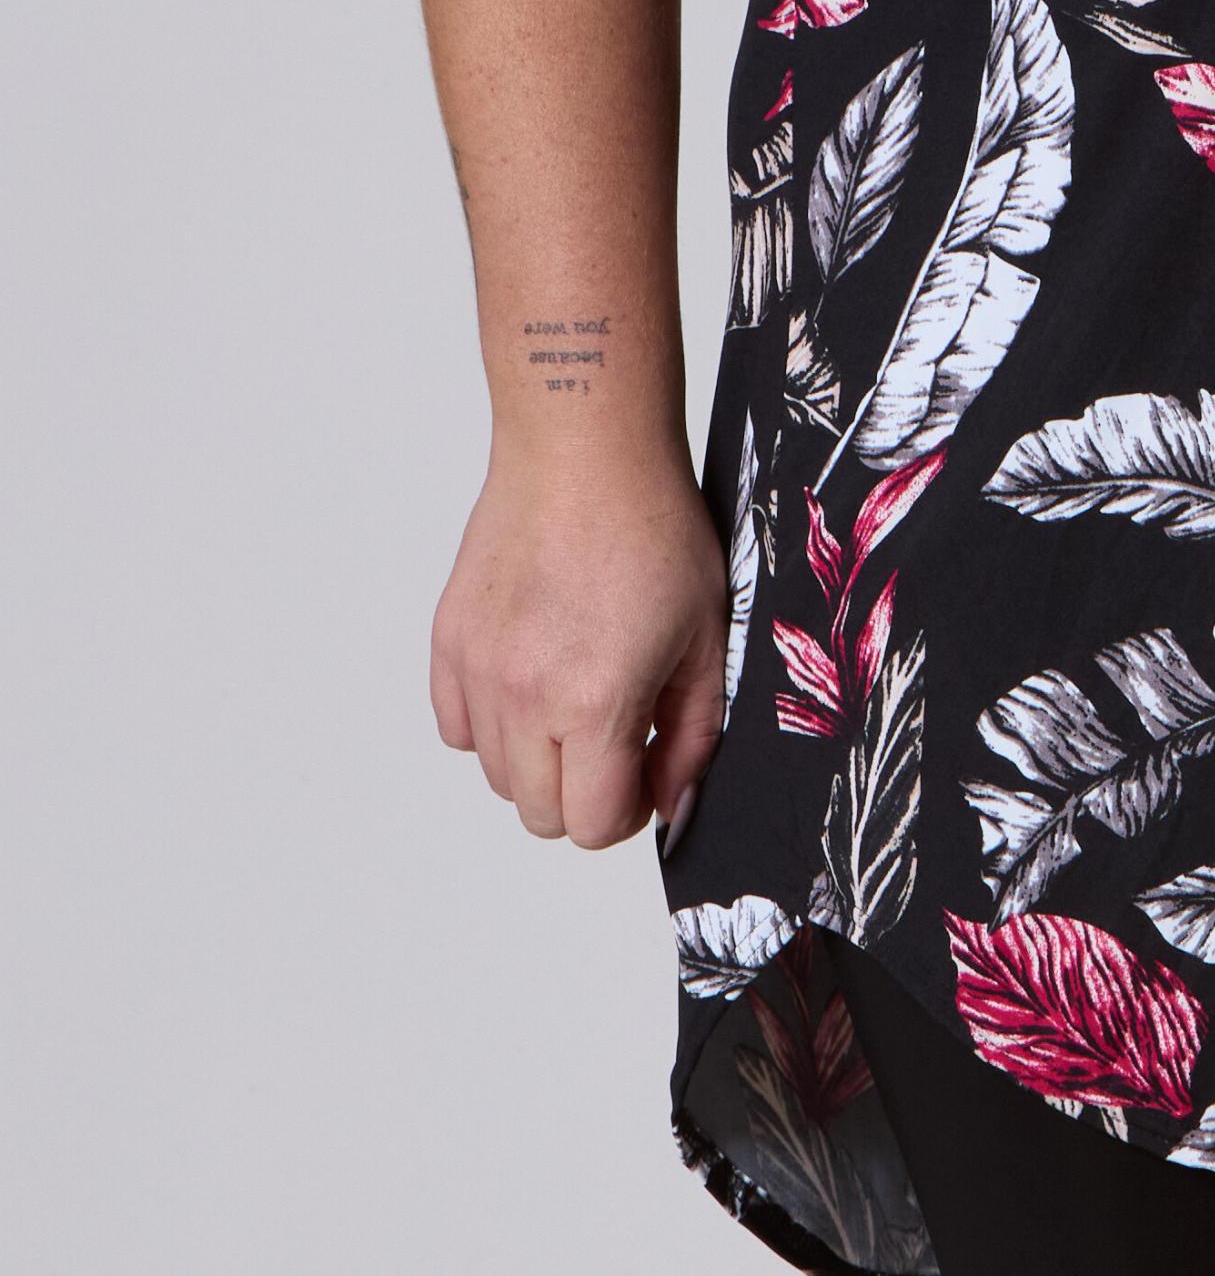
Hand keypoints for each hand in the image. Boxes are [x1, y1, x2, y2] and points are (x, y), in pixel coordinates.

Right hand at [430, 442, 726, 847]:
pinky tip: (533, 676)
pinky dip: (492, 722)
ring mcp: (478, 669)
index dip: (627, 811)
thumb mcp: (707, 637)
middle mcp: (524, 696)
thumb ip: (692, 737)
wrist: (586, 448)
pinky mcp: (448, 641)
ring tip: (578, 693)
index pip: (591, 826)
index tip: (645, 774)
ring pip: (497, 774)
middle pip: (540, 814)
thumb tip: (671, 804)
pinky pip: (458, 727)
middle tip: (617, 738)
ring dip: (540, 758)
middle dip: (585, 793)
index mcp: (595, 701)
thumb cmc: (652, 528)